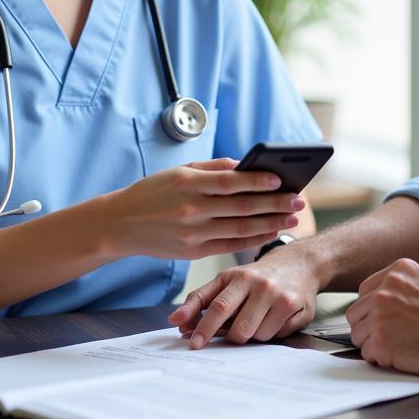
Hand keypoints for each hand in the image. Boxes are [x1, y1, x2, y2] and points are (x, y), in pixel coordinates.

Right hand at [107, 158, 302, 259]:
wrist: (120, 224)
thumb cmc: (152, 192)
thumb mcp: (178, 171)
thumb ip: (212, 167)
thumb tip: (244, 166)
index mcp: (187, 183)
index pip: (230, 182)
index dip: (258, 181)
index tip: (281, 179)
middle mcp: (191, 210)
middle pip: (242, 208)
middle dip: (274, 204)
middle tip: (298, 200)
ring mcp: (193, 233)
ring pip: (240, 229)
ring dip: (270, 223)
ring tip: (291, 217)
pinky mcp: (193, 252)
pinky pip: (230, 245)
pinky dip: (252, 239)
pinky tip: (269, 232)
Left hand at [168, 242, 321, 346]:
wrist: (300, 263)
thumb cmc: (257, 276)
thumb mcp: (227, 280)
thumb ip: (201, 300)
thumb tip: (175, 321)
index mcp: (238, 277)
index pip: (217, 306)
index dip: (203, 328)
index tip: (193, 343)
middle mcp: (259, 284)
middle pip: (238, 327)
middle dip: (228, 339)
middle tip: (226, 339)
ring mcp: (279, 297)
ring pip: (255, 336)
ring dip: (250, 336)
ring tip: (254, 320)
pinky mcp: (296, 308)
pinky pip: (275, 336)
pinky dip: (269, 333)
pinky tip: (272, 319)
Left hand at [346, 258, 418, 375]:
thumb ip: (405, 290)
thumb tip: (391, 304)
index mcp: (397, 271)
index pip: (365, 291)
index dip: (373, 309)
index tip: (385, 320)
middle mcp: (384, 289)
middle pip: (356, 313)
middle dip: (369, 327)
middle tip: (392, 338)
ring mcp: (380, 314)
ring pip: (358, 334)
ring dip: (374, 344)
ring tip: (401, 347)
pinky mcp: (381, 341)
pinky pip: (367, 354)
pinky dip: (381, 359)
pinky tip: (403, 356)